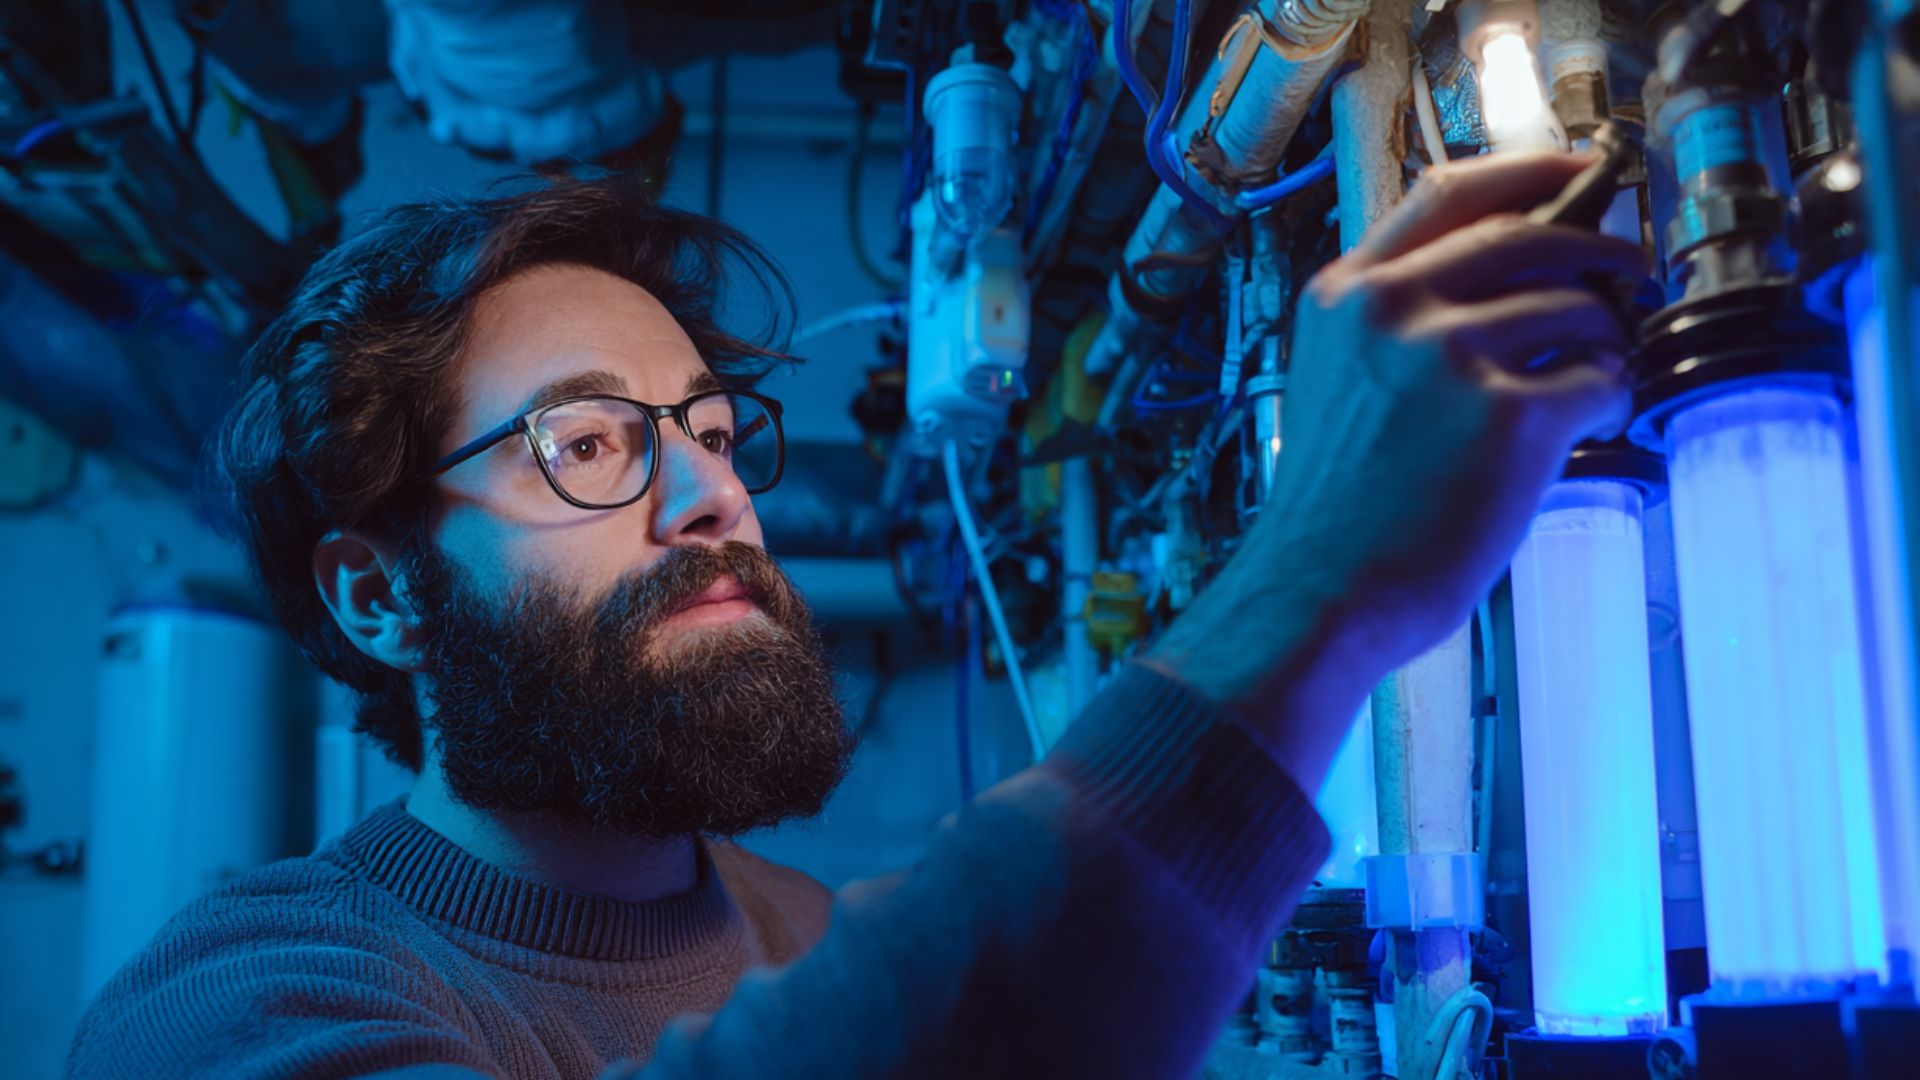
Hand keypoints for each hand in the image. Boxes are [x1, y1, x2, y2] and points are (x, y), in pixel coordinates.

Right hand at [1147, 151, 1646, 784]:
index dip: (1529, 172)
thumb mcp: (1337, 381)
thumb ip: (1396, 321)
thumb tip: (1509, 278)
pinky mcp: (1509, 416)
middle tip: (1626, 276)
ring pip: (1579, 309)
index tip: (1578, 174)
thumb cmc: (1335, 511)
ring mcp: (1450, 357)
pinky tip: (1578, 431)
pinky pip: (1600, 380)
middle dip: (1599, 251)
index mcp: (1347, 295)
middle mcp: (1393, 308)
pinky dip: (1606, 402)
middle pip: (1530, 235)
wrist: (1318, 595)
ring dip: (1603, 343)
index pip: (1450, 191)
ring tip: (1583, 385)